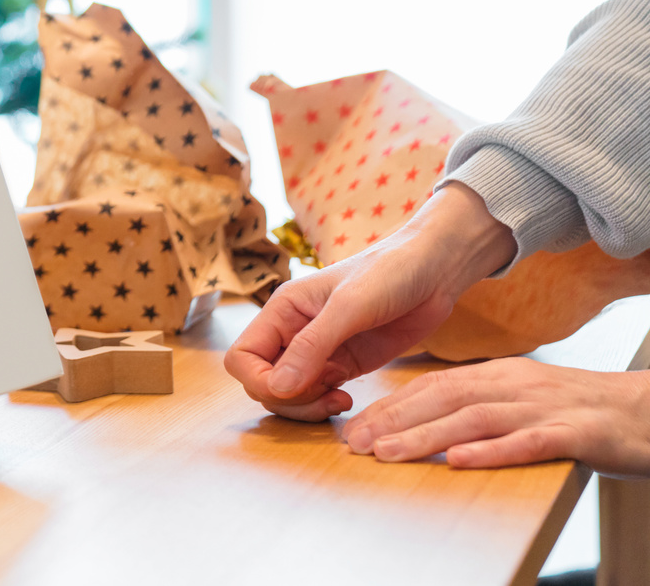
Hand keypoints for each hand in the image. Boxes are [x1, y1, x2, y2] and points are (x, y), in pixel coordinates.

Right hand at [224, 183, 517, 420]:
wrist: (435, 272)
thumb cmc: (389, 273)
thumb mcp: (349, 307)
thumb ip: (311, 347)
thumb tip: (277, 388)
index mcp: (282, 310)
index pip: (242, 357)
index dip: (259, 381)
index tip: (294, 388)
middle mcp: (292, 331)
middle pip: (261, 381)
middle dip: (287, 398)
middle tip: (326, 395)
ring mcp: (317, 351)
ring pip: (287, 394)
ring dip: (306, 406)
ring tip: (340, 399)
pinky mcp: (342, 365)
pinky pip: (316, 395)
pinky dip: (324, 405)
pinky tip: (348, 397)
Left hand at [341, 357, 649, 476]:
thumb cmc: (581, 411)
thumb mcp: (523, 398)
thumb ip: (481, 402)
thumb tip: (427, 419)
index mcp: (500, 375)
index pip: (434, 386)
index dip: (392, 405)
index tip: (355, 426)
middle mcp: (516, 385)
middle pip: (444, 398)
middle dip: (395, 420)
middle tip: (355, 442)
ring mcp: (546, 407)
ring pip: (475, 418)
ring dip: (426, 435)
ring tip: (388, 452)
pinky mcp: (577, 433)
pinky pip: (528, 442)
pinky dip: (491, 451)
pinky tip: (459, 461)